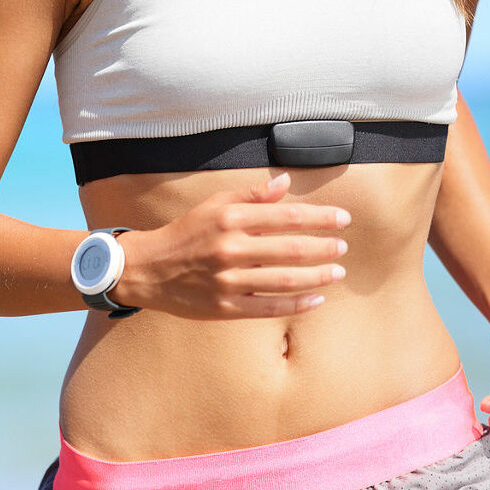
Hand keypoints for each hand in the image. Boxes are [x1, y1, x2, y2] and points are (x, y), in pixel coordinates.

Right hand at [111, 171, 350, 319]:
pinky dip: (297, 304)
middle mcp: (230, 249)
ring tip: (337, 272)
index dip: (320, 218)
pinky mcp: (224, 307)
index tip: (343, 220)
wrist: (146, 269)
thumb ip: (250, 195)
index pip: (287, 217)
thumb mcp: (213, 206)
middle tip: (343, 247)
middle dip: (325, 248)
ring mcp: (227, 280)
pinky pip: (269, 307)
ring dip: (318, 276)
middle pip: (292, 249)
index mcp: (230, 220)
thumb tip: (285, 182)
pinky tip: (316, 299)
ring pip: (285, 279)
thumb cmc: (184, 234)